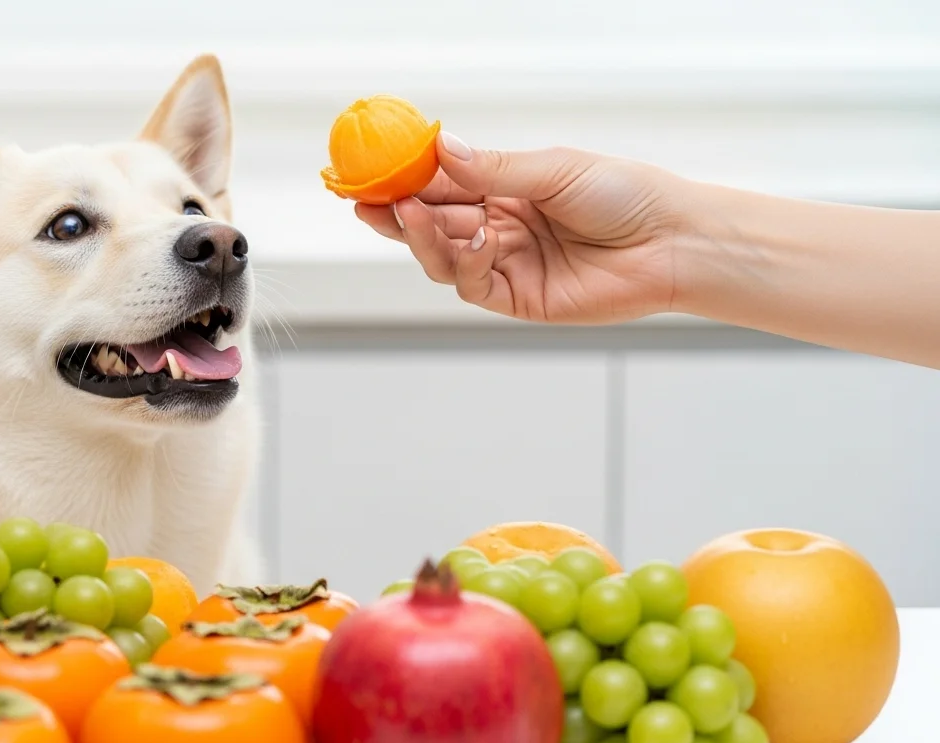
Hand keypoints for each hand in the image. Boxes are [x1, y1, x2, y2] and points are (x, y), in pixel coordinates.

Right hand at [356, 134, 686, 323]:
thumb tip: (440, 148)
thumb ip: (493, 168)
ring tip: (405, 212)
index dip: (404, 179)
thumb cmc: (625, 196)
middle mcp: (499, 228)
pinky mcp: (518, 299)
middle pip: (431, 223)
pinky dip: (463, 262)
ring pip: (443, 256)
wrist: (673, 242)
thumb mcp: (554, 169)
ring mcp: (506, 265)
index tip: (372, 168)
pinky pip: (473, 284)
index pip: (441, 185)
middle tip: (364, 199)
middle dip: (395, 212)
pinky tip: (472, 239)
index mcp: (505, 191)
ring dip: (420, 236)